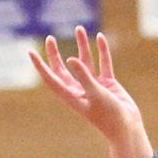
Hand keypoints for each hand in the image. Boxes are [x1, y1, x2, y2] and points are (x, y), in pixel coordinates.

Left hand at [29, 26, 151, 157]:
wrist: (127, 128)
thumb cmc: (109, 116)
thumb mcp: (96, 94)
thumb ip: (83, 76)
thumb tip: (70, 58)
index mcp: (71, 96)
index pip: (51, 79)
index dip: (40, 66)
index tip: (31, 52)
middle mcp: (79, 90)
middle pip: (63, 69)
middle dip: (55, 54)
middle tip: (50, 38)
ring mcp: (93, 87)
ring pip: (84, 62)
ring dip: (82, 46)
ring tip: (79, 28)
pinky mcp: (107, 84)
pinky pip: (103, 64)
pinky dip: (102, 51)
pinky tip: (100, 37)